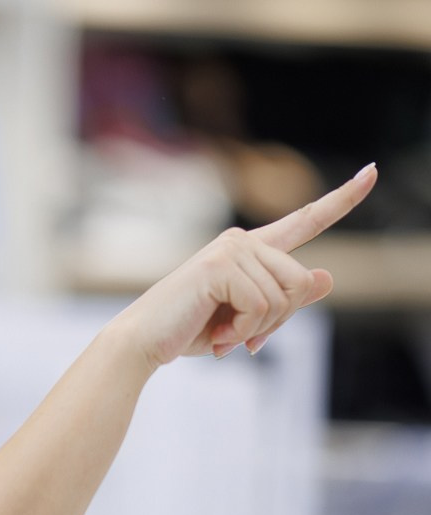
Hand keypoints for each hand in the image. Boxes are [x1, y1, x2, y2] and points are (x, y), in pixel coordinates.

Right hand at [116, 163, 377, 370]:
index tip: (371, 173)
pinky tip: (217, 334)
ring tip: (222, 335)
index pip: (305, 221)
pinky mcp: (221, 265)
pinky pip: (261, 306)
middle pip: (301, 283)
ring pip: (283, 298)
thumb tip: (326, 276)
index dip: (342, 199)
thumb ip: (285, 300)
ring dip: (256, 329)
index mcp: (252, 250)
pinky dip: (242, 331)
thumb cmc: (190, 330)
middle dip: (277, 321)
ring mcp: (232, 249)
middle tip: (241, 338)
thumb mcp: (247, 319)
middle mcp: (243, 240)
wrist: (144, 342)